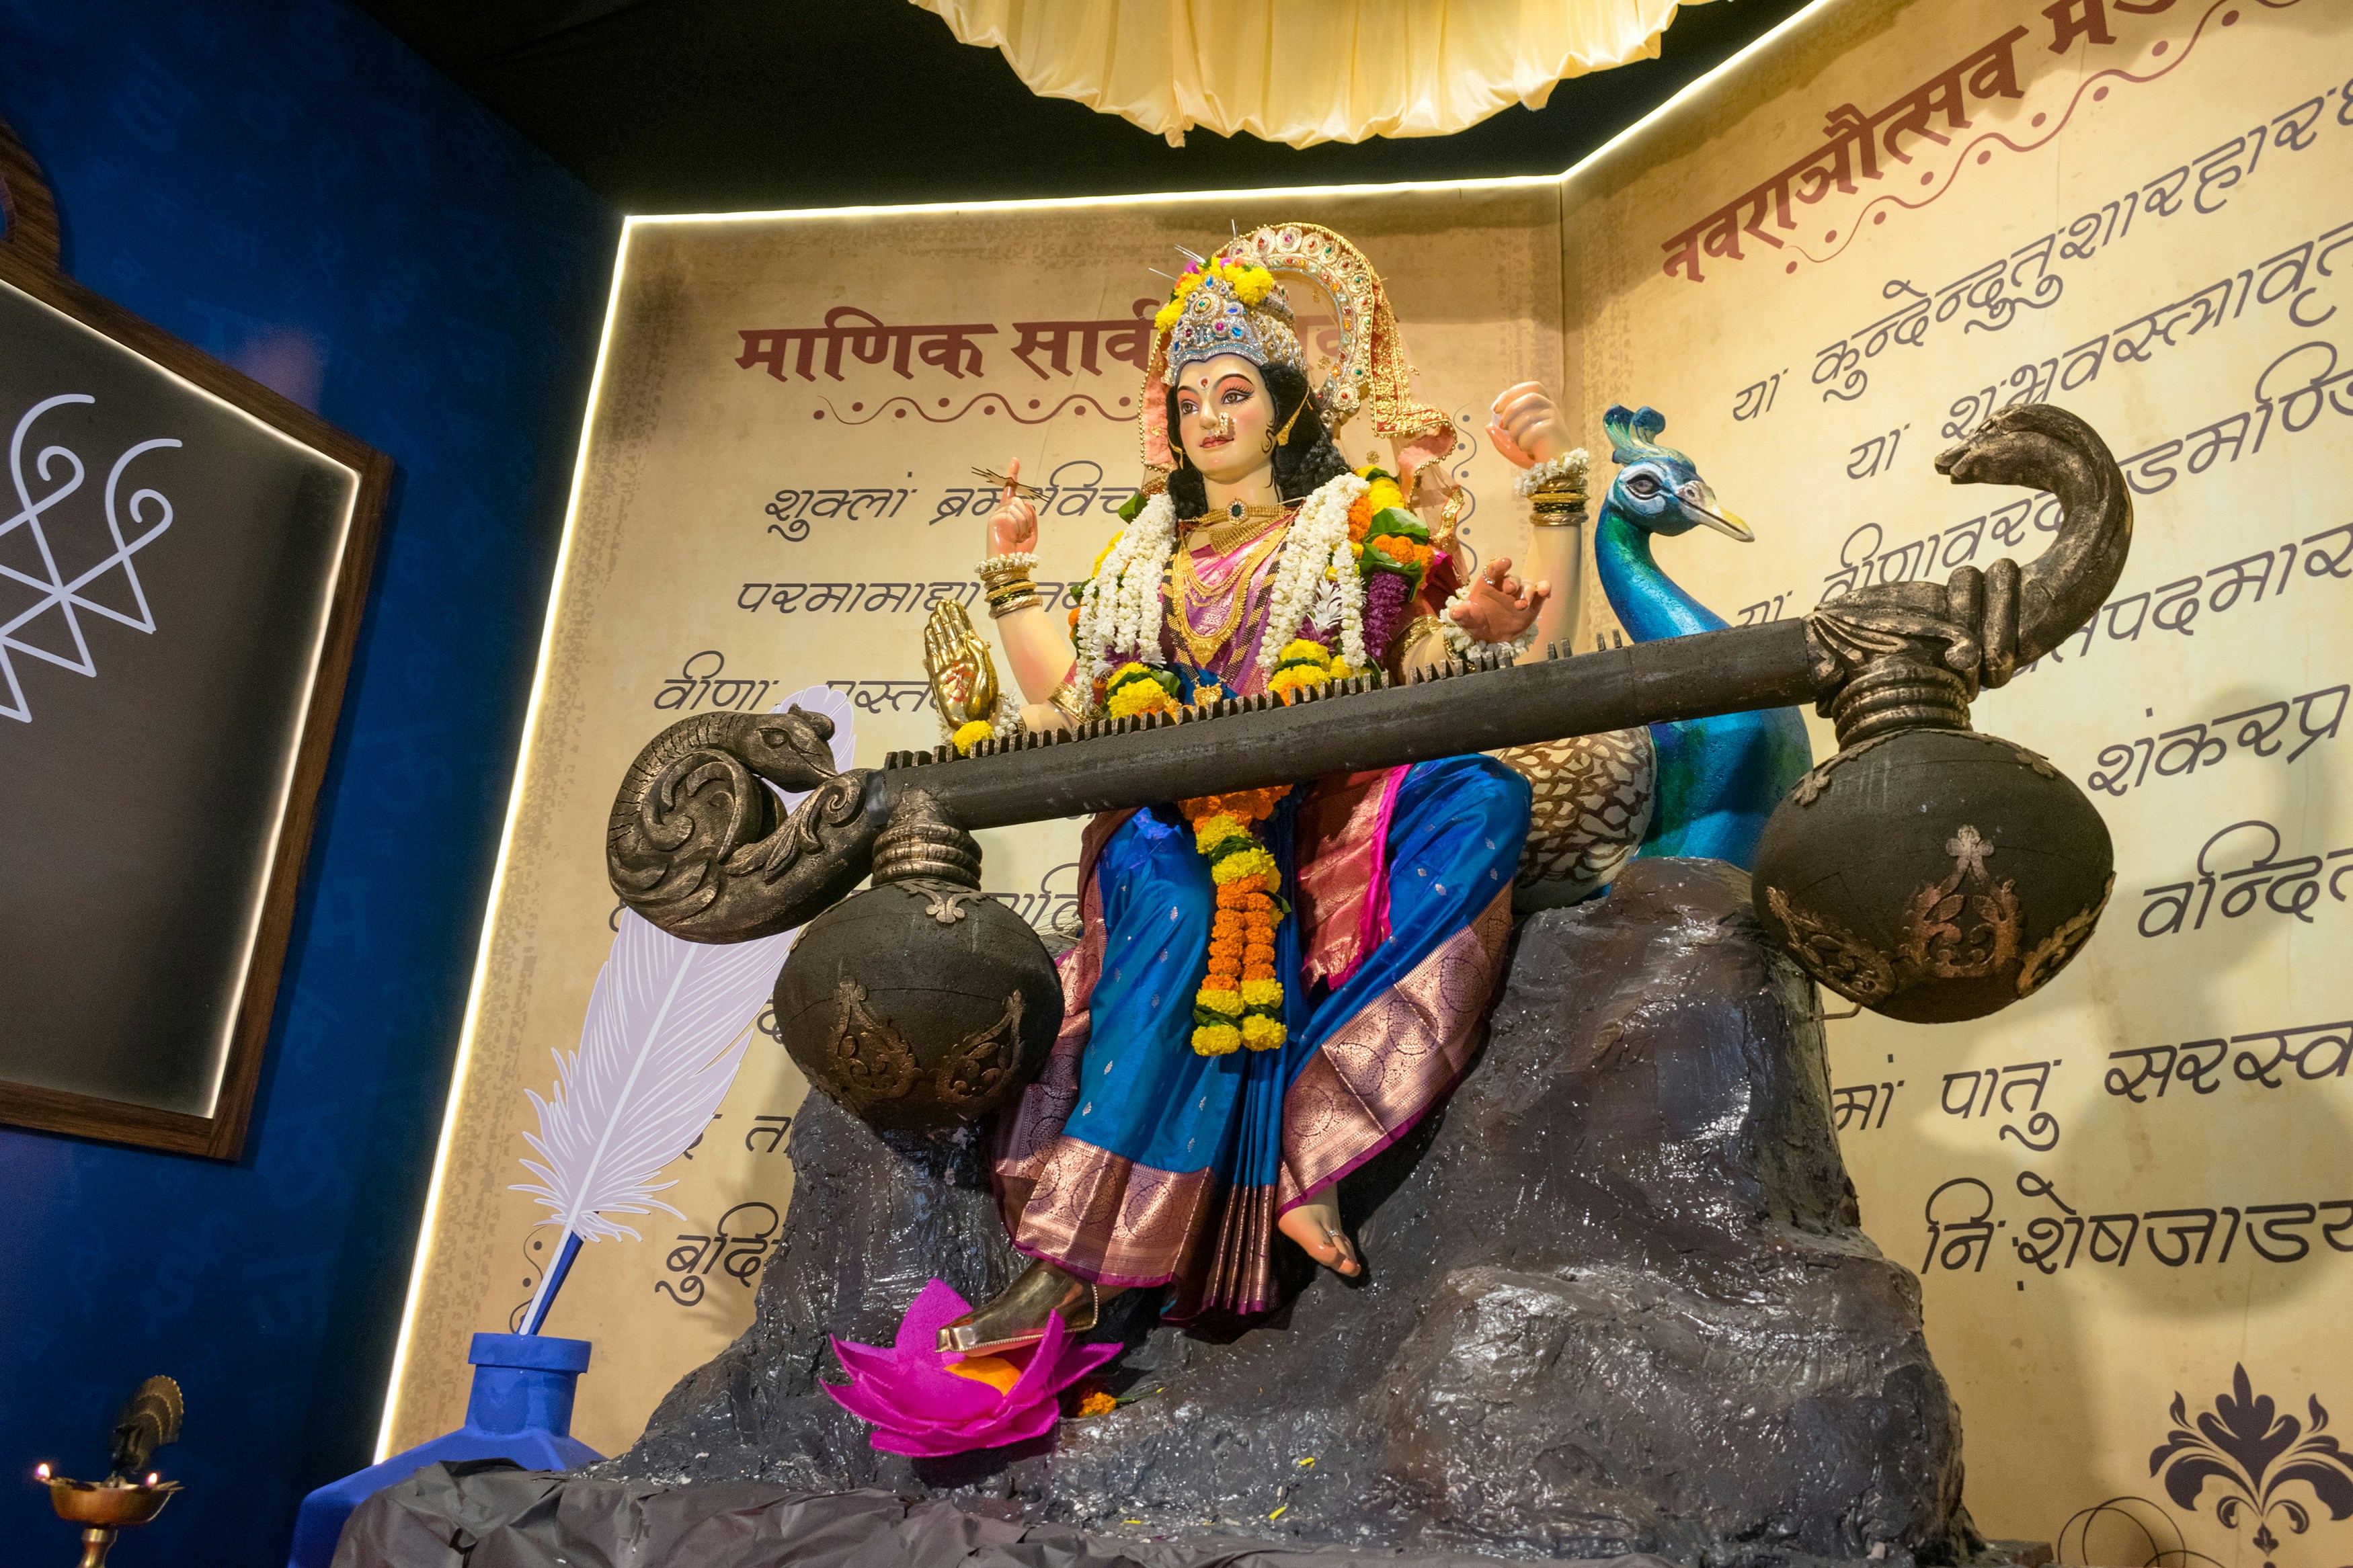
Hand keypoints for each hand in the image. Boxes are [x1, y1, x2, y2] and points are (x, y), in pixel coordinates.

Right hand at [922, 600, 999, 725]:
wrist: (975, 723)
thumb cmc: (984, 701)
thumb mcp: (986, 675)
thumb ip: (978, 654)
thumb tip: (968, 635)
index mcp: (975, 658)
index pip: (965, 632)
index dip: (960, 618)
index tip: (955, 603)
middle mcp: (961, 661)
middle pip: (951, 635)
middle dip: (947, 618)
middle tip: (941, 602)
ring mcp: (949, 669)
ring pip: (942, 643)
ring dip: (938, 627)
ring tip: (934, 613)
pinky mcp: (938, 678)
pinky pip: (933, 657)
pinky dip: (930, 644)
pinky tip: (929, 632)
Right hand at [986, 455, 1038, 556]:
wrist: (1009, 565)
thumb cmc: (1019, 552)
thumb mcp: (1032, 531)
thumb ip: (1031, 515)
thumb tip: (1028, 504)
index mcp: (1009, 512)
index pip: (1011, 490)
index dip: (1013, 474)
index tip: (1015, 459)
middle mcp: (1001, 511)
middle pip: (1021, 501)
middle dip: (1028, 517)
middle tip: (1023, 533)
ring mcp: (997, 515)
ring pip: (1019, 507)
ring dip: (1024, 523)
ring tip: (1017, 536)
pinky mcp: (994, 519)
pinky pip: (1014, 515)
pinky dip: (1019, 526)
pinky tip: (1013, 536)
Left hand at [1449, 556, 1549, 644]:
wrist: (1491, 637)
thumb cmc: (1477, 622)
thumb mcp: (1467, 620)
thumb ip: (1462, 614)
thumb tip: (1455, 612)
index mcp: (1489, 583)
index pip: (1494, 569)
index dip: (1500, 565)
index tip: (1506, 562)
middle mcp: (1505, 585)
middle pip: (1512, 578)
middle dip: (1513, 582)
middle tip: (1511, 589)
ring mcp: (1520, 593)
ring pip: (1527, 585)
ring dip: (1527, 592)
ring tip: (1522, 606)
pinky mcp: (1533, 603)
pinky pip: (1541, 591)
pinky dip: (1544, 589)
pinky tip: (1545, 593)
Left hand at [1486, 382, 1570, 469]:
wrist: (1554, 471)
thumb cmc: (1535, 454)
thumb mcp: (1514, 444)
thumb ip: (1500, 436)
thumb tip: (1488, 426)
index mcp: (1543, 406)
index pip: (1533, 387)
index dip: (1512, 393)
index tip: (1495, 409)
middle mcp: (1551, 408)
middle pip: (1530, 396)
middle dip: (1510, 409)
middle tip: (1502, 426)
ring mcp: (1554, 418)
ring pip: (1527, 415)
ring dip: (1515, 431)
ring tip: (1518, 443)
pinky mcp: (1554, 430)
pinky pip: (1531, 432)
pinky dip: (1524, 443)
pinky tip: (1529, 451)